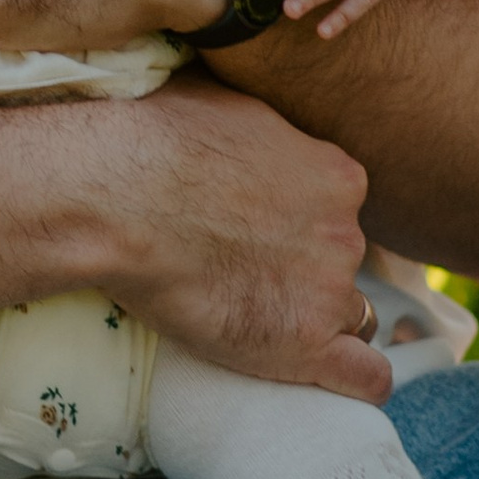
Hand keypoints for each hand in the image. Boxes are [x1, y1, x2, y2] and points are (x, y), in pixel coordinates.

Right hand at [80, 73, 388, 402]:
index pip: (339, 208)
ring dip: (312, 315)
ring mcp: (328, 289)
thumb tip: (246, 117)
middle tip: (238, 264)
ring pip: (349, 314)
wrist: (113, 195)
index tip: (258, 225)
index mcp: (336, 175)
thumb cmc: (152, 138)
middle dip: (301, 264)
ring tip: (252, 311)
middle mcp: (346, 231)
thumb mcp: (222, 100)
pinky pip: (365, 378)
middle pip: (341, 259)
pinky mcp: (302, 344)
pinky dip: (352, 379)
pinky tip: (324, 372)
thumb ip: (260, 125)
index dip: (299, 219)